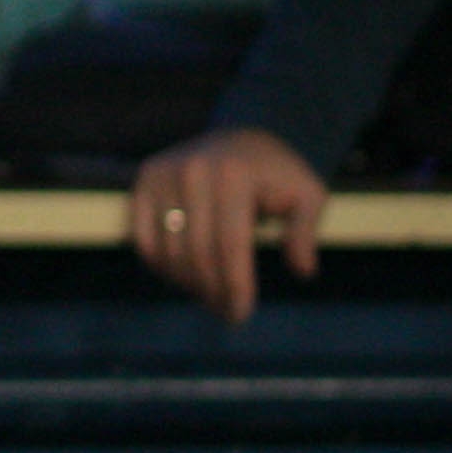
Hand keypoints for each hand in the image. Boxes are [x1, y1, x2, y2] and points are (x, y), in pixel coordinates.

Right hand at [130, 126, 328, 324]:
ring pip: (168, 253)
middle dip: (212, 292)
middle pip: (197, 254)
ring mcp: (164, 175)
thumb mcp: (307, 194)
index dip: (234, 286)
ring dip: (188, 284)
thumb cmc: (277, 174)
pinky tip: (184, 277)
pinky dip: (162, 268)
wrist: (239, 138)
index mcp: (234, 175)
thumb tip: (303, 270)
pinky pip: (145, 241)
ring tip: (209, 295)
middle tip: (226, 312)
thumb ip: (306, 231)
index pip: (230, 246)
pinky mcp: (144, 180)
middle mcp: (193, 172)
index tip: (240, 314)